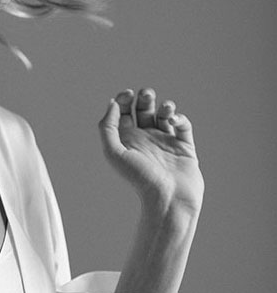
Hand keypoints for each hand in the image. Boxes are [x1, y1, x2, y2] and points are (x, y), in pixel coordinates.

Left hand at [98, 88, 203, 212]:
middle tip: (146, 94)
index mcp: (126, 141)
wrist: (168, 198)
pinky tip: (173, 120)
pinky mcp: (184, 147)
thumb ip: (108, 127)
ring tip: (165, 107)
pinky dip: (180, 118)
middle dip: (145, 98)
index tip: (128, 94)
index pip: (124, 113)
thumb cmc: (138, 179)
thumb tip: (112, 103)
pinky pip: (183, 126)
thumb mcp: (113, 152)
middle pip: (144, 110)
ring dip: (164, 106)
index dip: (125, 99)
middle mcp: (145, 140)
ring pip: (164, 116)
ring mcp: (165, 143)